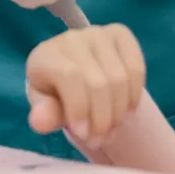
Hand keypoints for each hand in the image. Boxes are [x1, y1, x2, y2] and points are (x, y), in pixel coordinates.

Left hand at [26, 23, 145, 144]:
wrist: (73, 74)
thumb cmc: (56, 93)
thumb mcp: (46, 107)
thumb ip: (44, 114)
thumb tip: (39, 122)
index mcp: (46, 55)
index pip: (70, 77)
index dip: (81, 108)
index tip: (83, 134)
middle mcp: (72, 38)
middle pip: (99, 83)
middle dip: (102, 120)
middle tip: (99, 140)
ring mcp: (97, 33)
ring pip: (120, 78)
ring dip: (119, 113)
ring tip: (111, 131)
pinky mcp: (120, 34)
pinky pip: (136, 68)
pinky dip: (134, 95)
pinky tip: (125, 110)